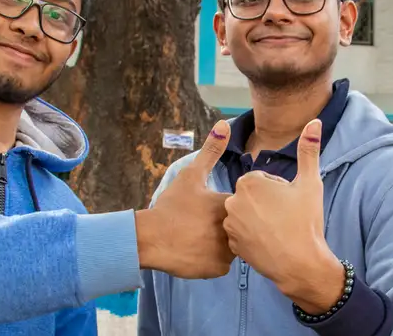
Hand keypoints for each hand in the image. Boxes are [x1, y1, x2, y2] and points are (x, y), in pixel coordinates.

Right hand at [136, 120, 234, 278]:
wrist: (150, 239)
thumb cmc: (171, 206)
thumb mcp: (191, 175)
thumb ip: (211, 150)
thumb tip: (224, 124)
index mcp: (229, 204)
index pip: (242, 206)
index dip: (229, 207)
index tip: (209, 209)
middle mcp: (233, 228)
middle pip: (239, 227)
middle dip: (226, 226)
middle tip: (201, 226)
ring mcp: (227, 251)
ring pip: (232, 247)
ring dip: (220, 244)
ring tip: (199, 238)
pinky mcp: (218, 268)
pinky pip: (221, 264)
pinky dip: (211, 260)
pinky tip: (197, 252)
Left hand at [223, 119, 342, 313]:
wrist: (300, 263)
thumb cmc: (305, 221)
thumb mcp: (310, 183)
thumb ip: (309, 150)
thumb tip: (315, 122)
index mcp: (249, 182)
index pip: (262, 179)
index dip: (279, 190)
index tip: (289, 202)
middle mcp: (233, 200)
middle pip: (253, 196)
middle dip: (267, 204)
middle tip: (285, 217)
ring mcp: (231, 224)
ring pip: (247, 214)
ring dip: (259, 219)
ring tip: (278, 230)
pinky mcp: (232, 244)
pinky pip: (242, 233)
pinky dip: (253, 236)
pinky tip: (269, 242)